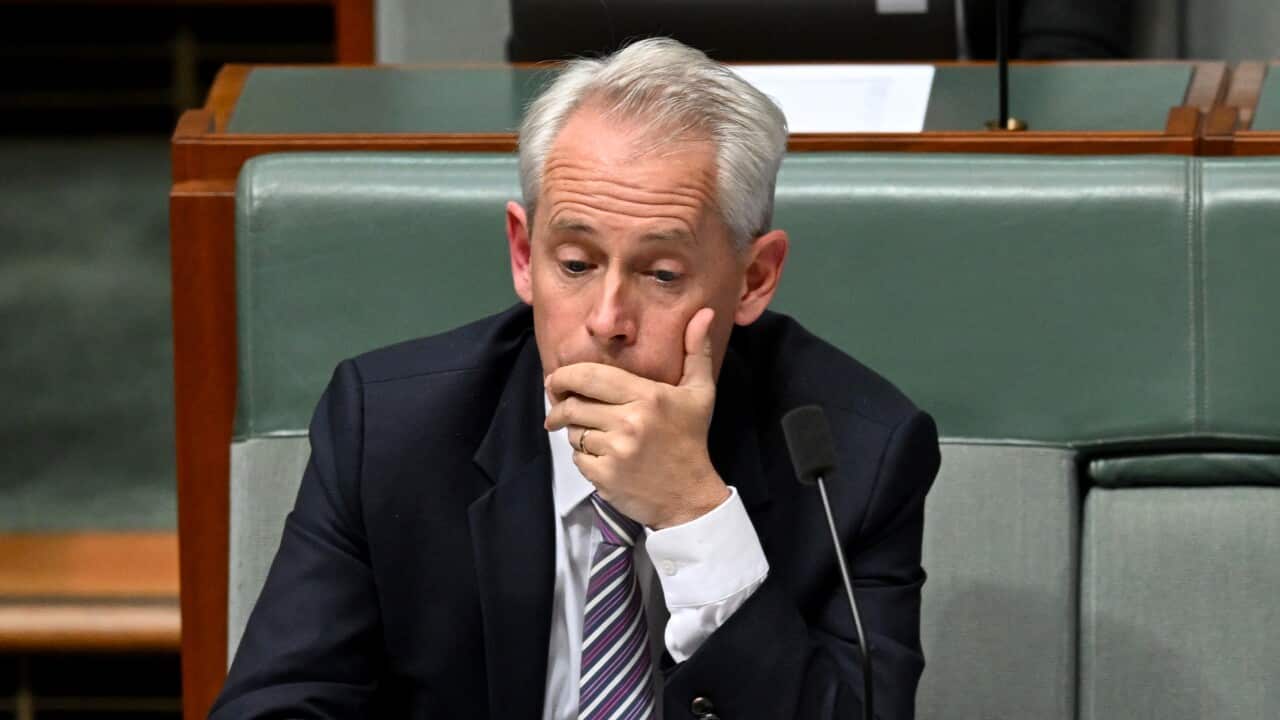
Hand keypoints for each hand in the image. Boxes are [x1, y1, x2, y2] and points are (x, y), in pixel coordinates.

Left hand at [544, 308, 729, 528]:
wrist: (690, 497)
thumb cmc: (690, 440)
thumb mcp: (700, 393)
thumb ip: (696, 350)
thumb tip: (704, 313)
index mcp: (647, 397)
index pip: (590, 377)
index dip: (564, 376)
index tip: (556, 380)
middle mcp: (629, 422)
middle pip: (573, 405)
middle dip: (557, 404)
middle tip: (555, 404)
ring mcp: (616, 451)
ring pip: (573, 432)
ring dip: (573, 431)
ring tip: (589, 431)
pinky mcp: (605, 477)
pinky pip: (577, 458)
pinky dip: (582, 456)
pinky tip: (600, 455)